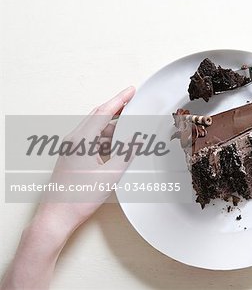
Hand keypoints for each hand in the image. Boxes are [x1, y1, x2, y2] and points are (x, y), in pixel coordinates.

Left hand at [0, 86, 135, 289]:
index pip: (103, 112)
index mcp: (81, 140)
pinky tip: (118, 147)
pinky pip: (91, 141)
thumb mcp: (110, 175)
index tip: (131, 91)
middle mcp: (73, 141)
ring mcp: (71, 149)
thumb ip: (126, 154)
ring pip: (95, 130)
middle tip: (133, 105)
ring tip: (131, 132)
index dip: (119, 100)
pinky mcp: (72, 157)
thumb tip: (137, 141)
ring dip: (113, 129)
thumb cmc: (79, 198)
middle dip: (117, 110)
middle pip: (98, 117)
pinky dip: (106, 140)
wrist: (57, 216)